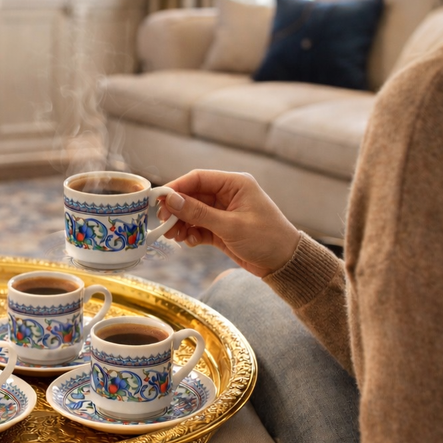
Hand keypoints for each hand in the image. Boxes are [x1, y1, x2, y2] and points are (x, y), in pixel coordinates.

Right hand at [157, 170, 300, 277]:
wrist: (284, 264)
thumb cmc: (266, 239)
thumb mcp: (231, 225)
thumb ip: (199, 212)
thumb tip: (171, 200)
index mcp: (235, 184)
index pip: (198, 178)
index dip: (176, 187)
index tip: (158, 200)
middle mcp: (227, 195)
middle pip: (192, 196)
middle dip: (176, 209)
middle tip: (162, 222)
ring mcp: (223, 212)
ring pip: (192, 212)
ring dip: (181, 223)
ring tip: (174, 236)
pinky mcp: (220, 228)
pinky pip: (198, 226)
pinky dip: (191, 233)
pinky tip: (190, 242)